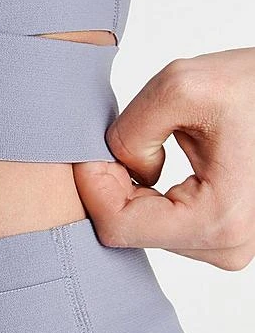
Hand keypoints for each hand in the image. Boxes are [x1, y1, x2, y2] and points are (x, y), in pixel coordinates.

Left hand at [73, 47, 254, 270]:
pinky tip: (155, 163)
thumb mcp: (180, 88)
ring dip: (129, 187)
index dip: (93, 185)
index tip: (95, 150)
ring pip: (140, 226)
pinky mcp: (219, 233)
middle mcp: (227, 245)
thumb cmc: (249, 87)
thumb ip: (131, 132)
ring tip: (150, 148)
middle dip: (111, 184)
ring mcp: (226, 243)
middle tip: (124, 141)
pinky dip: (144, 193)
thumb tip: (122, 168)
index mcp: (219, 219)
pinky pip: (157, 222)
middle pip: (127, 229)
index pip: (118, 226)